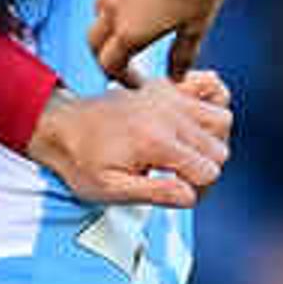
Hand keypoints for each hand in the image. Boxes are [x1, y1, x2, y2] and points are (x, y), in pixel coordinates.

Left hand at [25, 70, 232, 208]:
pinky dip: (211, 104)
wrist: (60, 126)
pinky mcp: (167, 88)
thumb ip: (154, 193)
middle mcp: (168, 115)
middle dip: (204, 169)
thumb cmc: (81, 161)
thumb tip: (191, 196)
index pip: (208, 173)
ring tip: (184, 153)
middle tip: (176, 178)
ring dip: (211, 141)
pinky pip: (212, 87)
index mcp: (154, 143)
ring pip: (222, 120)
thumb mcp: (110, 189)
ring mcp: (169, 97)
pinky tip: (192, 124)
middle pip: (219, 149)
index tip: (176, 193)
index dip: (197, 191)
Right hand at [94, 0, 236, 81]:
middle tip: (123, 61)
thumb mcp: (197, 25)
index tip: (135, 82)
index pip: (109, 65)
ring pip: (99, 10)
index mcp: (130, 31)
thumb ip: (182, 55)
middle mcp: (113, 8)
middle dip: (104, 55)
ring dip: (108, 24)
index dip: (120, 78)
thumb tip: (176, 77)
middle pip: (94, 41)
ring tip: (131, 24)